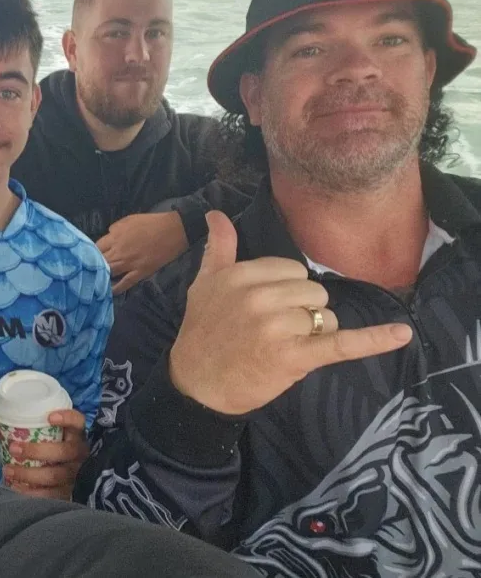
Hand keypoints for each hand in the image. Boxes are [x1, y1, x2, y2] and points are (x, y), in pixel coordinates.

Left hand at [3, 409, 88, 500]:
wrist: (76, 478)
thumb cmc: (58, 449)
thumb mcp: (58, 436)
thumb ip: (43, 428)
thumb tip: (10, 420)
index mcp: (77, 435)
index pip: (78, 422)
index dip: (66, 418)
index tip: (49, 417)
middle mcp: (80, 454)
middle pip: (62, 452)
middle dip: (36, 450)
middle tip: (14, 448)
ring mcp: (77, 475)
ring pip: (54, 476)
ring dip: (28, 474)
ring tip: (8, 470)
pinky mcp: (69, 493)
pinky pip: (50, 495)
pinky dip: (31, 492)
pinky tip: (16, 487)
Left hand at [96, 212, 187, 294]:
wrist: (173, 230)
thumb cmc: (152, 222)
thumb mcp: (130, 219)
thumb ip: (116, 228)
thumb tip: (108, 234)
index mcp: (115, 236)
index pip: (96, 247)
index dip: (92, 252)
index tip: (91, 256)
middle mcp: (119, 251)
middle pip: (100, 261)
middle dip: (94, 265)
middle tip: (90, 271)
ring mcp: (129, 263)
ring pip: (109, 272)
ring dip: (102, 276)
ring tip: (96, 281)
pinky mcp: (140, 272)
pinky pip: (125, 283)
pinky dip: (116, 288)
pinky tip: (109, 292)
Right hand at [168, 211, 413, 415]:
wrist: (196, 383)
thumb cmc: (202, 333)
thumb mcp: (203, 284)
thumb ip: (218, 248)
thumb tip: (217, 214)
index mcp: (241, 276)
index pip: (291, 269)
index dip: (287, 289)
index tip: (267, 307)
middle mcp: (259, 297)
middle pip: (314, 292)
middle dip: (304, 310)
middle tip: (275, 331)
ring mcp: (278, 327)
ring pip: (326, 317)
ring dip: (315, 332)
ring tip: (285, 346)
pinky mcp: (294, 357)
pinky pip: (341, 343)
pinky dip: (374, 340)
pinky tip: (401, 334)